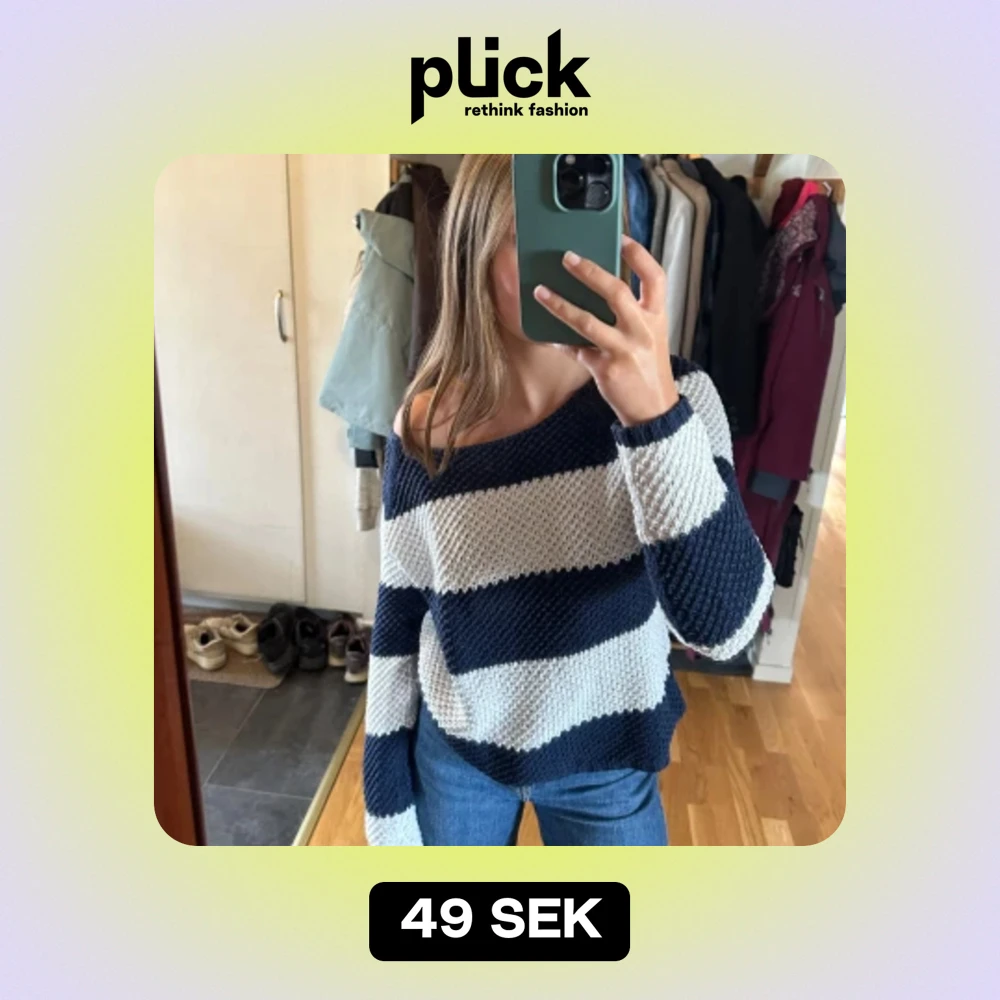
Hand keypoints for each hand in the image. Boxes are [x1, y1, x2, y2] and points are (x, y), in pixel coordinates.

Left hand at [532, 235, 678, 427]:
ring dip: (560, 305)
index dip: (639, 255)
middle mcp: (643, 330)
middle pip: (616, 292)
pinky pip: (576, 350)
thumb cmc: (648, 365)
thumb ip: (633, 312)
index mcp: (657, 317)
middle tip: (567, 257)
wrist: (654, 408)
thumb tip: (597, 287)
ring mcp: (624, 350)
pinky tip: (546, 335)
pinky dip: (559, 341)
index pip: (655, 277)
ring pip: (588, 322)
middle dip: (590, 272)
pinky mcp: (606, 370)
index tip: (620, 238)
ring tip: (540, 292)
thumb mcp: (651, 334)